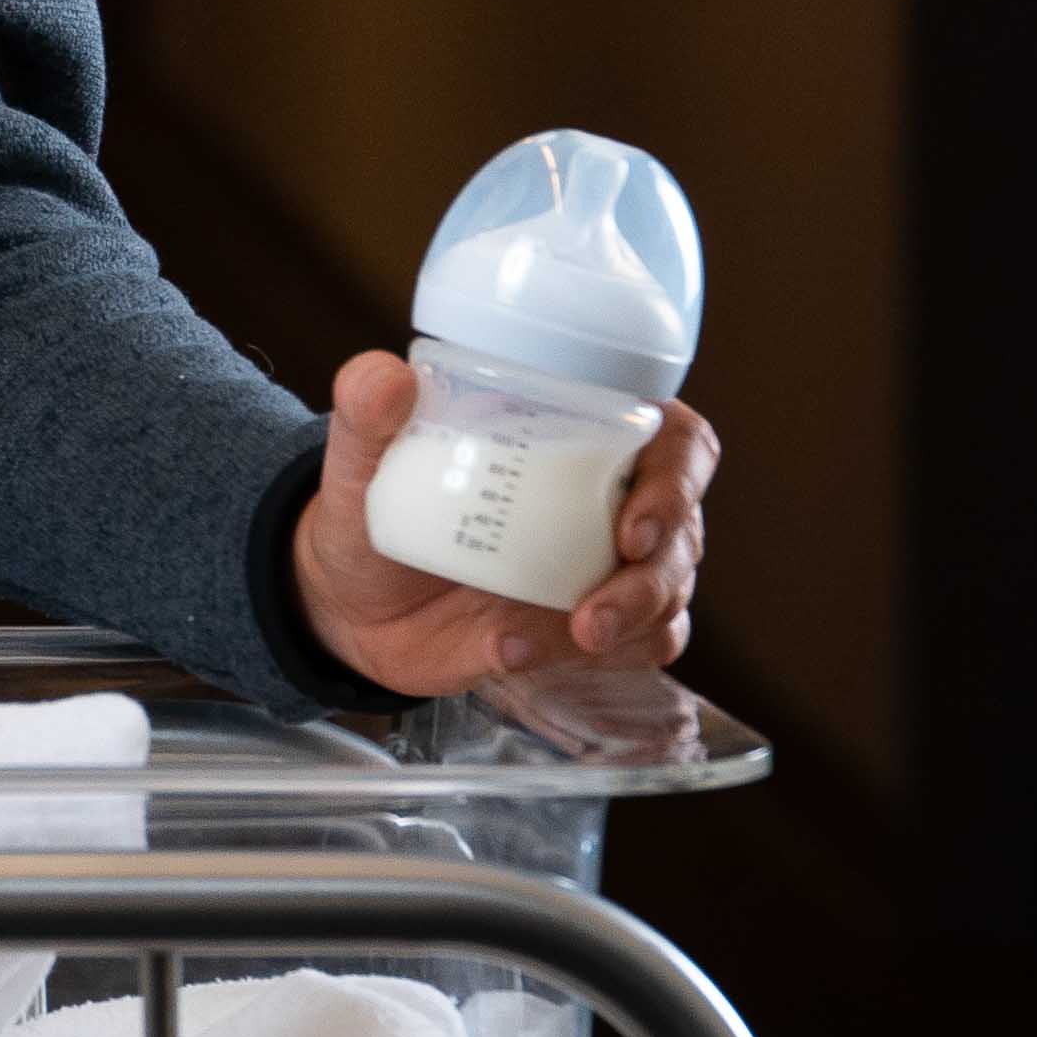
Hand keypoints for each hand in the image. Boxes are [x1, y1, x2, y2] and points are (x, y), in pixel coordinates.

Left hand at [289, 351, 713, 704]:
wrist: (353, 601)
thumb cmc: (376, 511)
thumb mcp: (360, 460)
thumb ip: (365, 411)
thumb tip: (385, 377)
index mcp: (582, 434)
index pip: (676, 439)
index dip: (680, 477)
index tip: (635, 524)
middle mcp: (611, 498)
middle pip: (683, 531)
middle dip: (652, 579)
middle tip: (592, 614)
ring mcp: (608, 567)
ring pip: (669, 597)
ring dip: (621, 627)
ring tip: (539, 641)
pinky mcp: (593, 628)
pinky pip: (637, 647)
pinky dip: (585, 660)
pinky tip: (512, 654)